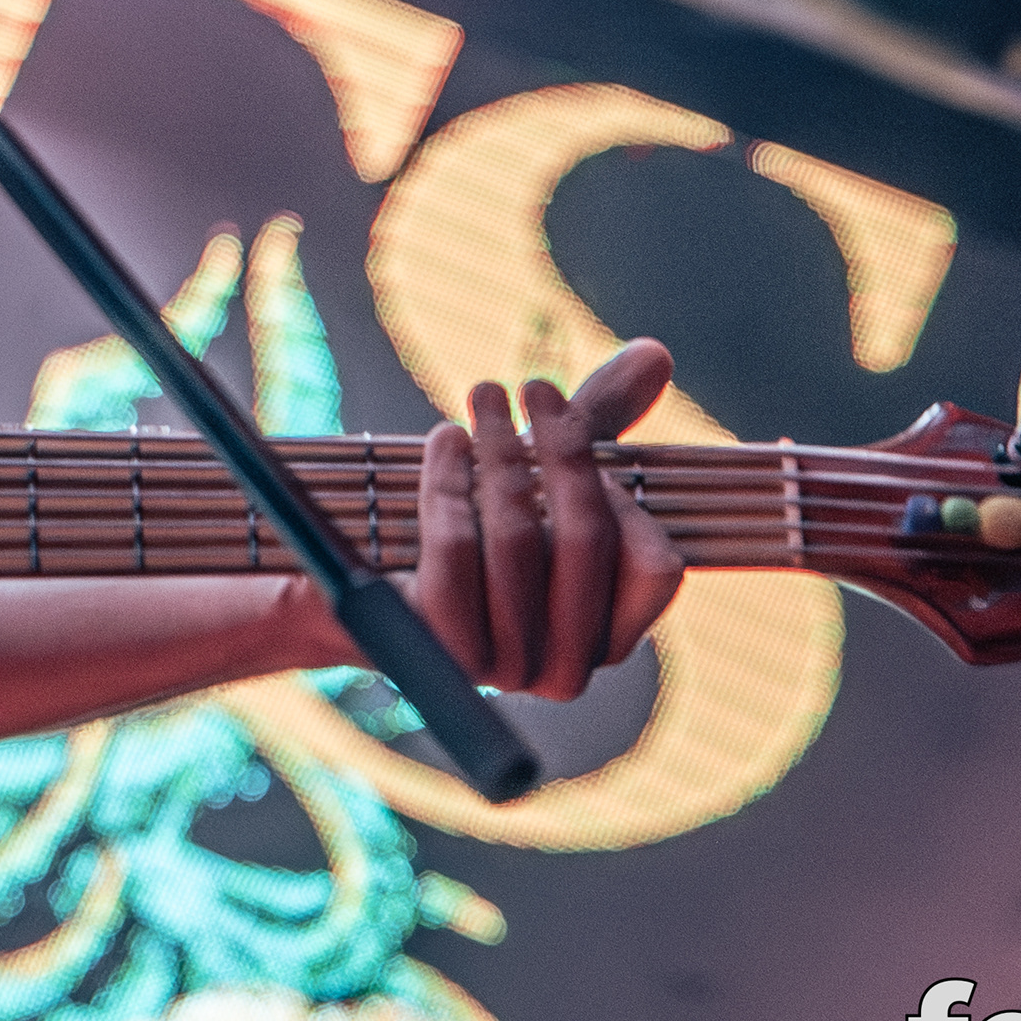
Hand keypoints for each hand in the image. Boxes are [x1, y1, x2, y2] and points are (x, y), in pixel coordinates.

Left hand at [400, 337, 688, 699]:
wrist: (364, 591)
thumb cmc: (474, 531)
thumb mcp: (541, 481)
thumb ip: (602, 425)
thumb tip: (654, 351)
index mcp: (612, 638)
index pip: (655, 565)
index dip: (618, 487)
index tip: (566, 412)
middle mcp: (567, 669)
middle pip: (585, 539)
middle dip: (560, 448)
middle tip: (530, 384)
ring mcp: (503, 668)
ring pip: (518, 539)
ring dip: (501, 453)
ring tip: (484, 398)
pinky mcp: (439, 650)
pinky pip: (455, 550)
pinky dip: (450, 483)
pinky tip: (445, 439)